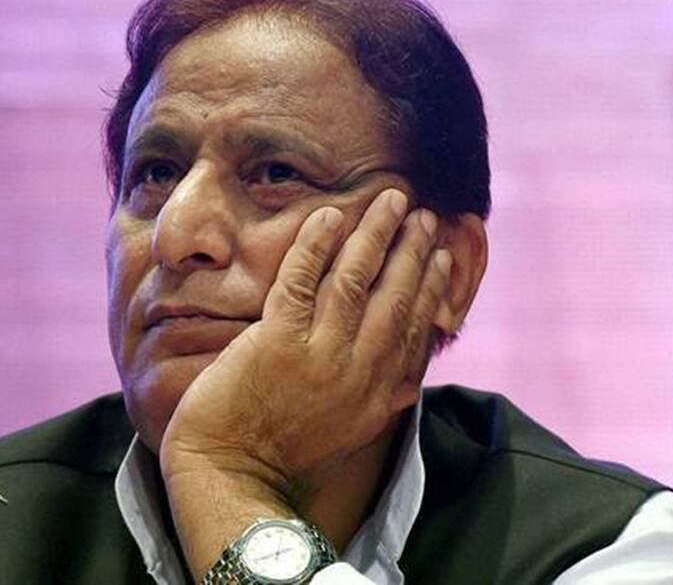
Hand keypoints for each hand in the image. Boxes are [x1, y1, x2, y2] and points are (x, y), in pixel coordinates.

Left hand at [158, 189, 451, 576]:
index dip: (432, 288)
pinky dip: (316, 244)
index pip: (414, 330)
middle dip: (413, 251)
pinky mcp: (276, 341)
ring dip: (376, 234)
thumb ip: (378, 401)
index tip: (444, 257)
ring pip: (355, 280)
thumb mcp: (346, 433)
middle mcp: (356, 373)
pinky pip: (301, 279)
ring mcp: (318, 355)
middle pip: (394, 297)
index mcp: (376, 396)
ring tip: (392, 201)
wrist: (228, 472)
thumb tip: (409, 383)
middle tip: (425, 216)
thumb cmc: (277, 450)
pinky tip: (331, 216)